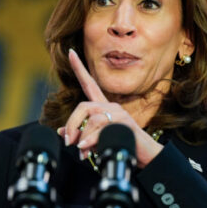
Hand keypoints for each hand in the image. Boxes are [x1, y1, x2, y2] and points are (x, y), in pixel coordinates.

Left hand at [59, 49, 162, 168]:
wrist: (145, 154)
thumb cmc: (121, 145)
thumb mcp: (96, 139)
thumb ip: (80, 133)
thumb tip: (61, 131)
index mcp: (104, 107)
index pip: (89, 84)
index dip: (79, 68)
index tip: (70, 52)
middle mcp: (111, 106)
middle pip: (83, 107)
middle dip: (72, 125)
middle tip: (68, 142)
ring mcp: (119, 114)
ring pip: (91, 120)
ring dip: (82, 139)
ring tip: (83, 153)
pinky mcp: (125, 123)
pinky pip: (101, 130)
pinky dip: (90, 141)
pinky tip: (87, 149)